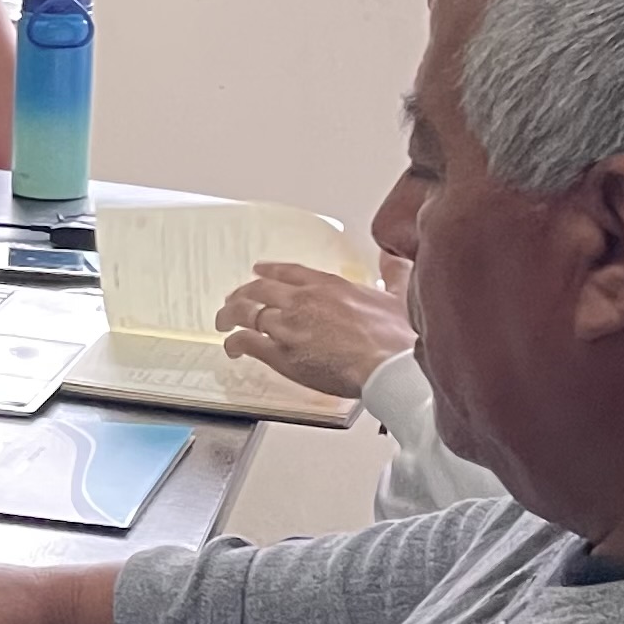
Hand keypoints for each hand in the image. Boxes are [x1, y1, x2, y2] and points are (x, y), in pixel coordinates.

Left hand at [213, 262, 412, 398]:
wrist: (391, 364)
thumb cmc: (397, 337)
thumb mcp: (400, 296)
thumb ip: (394, 275)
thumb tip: (394, 258)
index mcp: (329, 285)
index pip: (289, 271)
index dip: (270, 271)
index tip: (259, 271)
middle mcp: (303, 300)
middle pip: (259, 289)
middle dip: (243, 293)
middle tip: (234, 299)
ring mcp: (288, 326)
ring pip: (246, 313)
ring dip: (231, 316)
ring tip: (223, 321)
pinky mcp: (281, 353)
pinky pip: (247, 342)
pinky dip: (234, 343)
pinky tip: (230, 347)